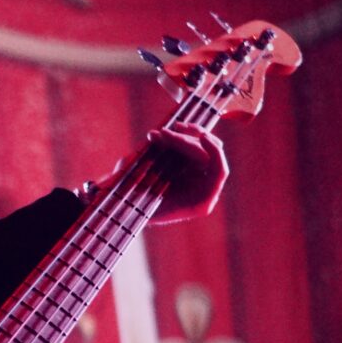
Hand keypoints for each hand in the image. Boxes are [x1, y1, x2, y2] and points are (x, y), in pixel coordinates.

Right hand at [94, 127, 227, 224]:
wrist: (123, 208)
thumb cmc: (128, 201)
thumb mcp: (133, 185)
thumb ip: (147, 166)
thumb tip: (155, 138)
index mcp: (199, 203)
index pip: (219, 172)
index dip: (214, 152)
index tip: (201, 136)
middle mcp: (202, 190)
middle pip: (209, 155)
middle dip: (186, 141)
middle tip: (164, 134)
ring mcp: (197, 177)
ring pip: (203, 147)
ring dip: (184, 135)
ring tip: (160, 133)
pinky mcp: (188, 166)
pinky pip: (193, 146)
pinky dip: (182, 136)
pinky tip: (165, 133)